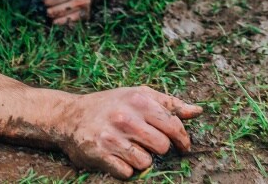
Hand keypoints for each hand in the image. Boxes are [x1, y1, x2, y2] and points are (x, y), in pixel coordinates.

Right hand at [58, 86, 202, 178]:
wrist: (69, 116)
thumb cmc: (109, 105)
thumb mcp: (137, 95)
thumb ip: (168, 103)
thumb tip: (198, 111)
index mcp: (138, 99)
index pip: (174, 125)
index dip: (182, 139)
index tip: (182, 145)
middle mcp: (125, 117)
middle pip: (162, 146)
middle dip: (158, 149)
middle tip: (148, 144)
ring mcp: (112, 136)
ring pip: (146, 162)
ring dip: (141, 160)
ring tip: (130, 149)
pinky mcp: (100, 154)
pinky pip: (128, 172)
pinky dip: (125, 169)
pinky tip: (117, 157)